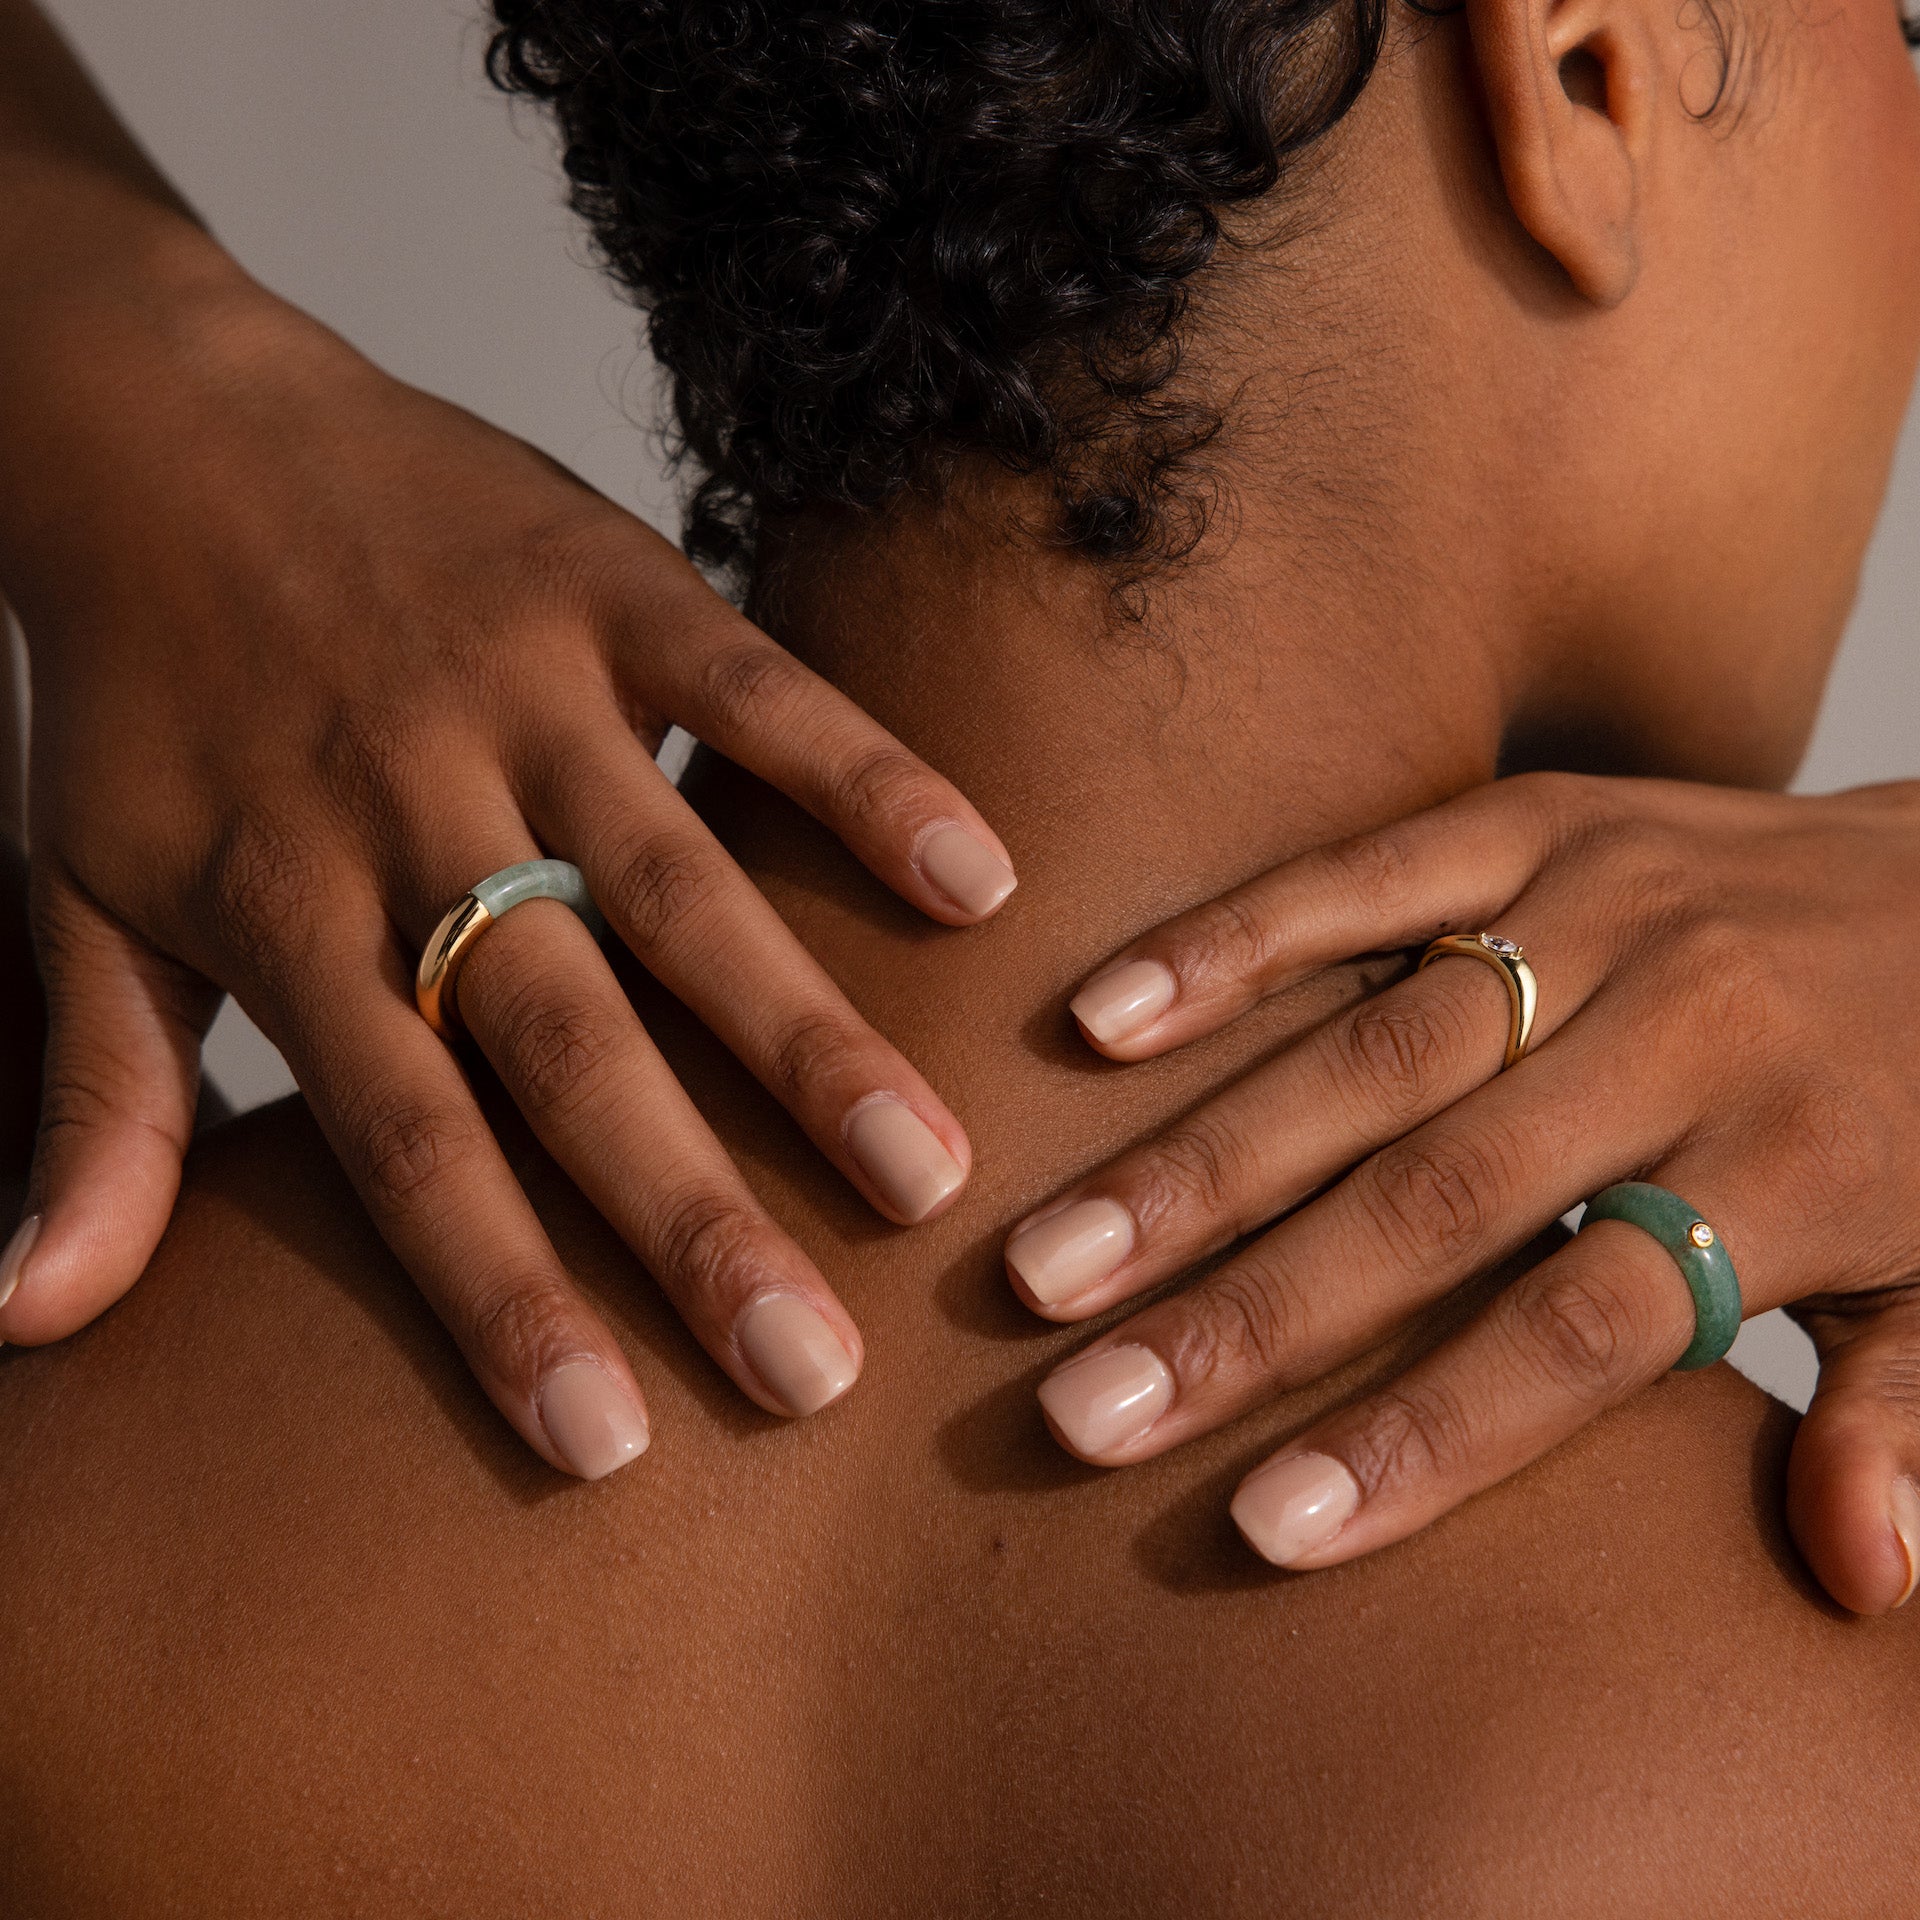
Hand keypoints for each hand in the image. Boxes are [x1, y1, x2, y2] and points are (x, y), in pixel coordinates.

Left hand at [0, 265, 1014, 1472]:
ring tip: (928, 1172)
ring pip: (681, 886)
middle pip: (565, 1042)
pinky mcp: (608, 581)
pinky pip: (753, 690)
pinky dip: (864, 778)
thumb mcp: (76, 896)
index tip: (612, 1446)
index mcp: (284, 906)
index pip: (403, 1139)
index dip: (502, 1292)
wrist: (162, 416)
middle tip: (816, 1367)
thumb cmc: (141, 693)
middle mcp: (412, 811)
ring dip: (806, 1032)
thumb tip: (26, 1321)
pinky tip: (976, 881)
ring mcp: (521, 689)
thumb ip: (95, 1102)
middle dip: (689, 1213)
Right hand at [1007, 772, 1919, 1612]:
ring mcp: (1601, 906)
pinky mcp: (1539, 820)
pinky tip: (1099, 1019)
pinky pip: (1364, 877)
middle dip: (1250, 1314)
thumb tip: (1857, 1573)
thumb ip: (1913, 1412)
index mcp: (1798, 1165)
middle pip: (1438, 1196)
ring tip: (1048, 1256)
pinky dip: (1228, 946)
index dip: (1425, 1431)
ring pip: (1366, 1050)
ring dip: (1197, 1160)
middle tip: (1083, 1407)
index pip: (1581, 1326)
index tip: (1268, 1526)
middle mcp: (1686, 1030)